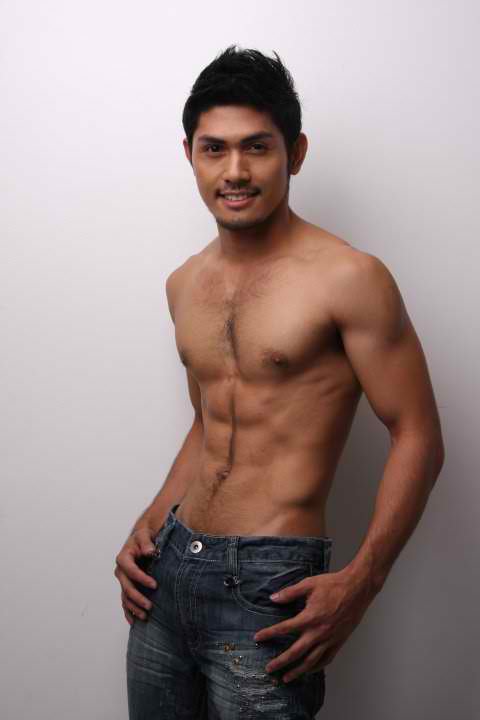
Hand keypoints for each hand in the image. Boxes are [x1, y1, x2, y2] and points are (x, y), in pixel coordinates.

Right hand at [114, 528, 157, 624]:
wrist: (141, 539)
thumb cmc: (143, 537)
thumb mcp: (144, 535)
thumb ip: (146, 543)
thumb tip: (149, 551)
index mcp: (124, 558)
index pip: (131, 571)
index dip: (142, 579)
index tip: (155, 585)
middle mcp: (121, 571)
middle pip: (127, 587)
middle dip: (137, 598)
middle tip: (150, 606)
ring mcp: (123, 580)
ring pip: (125, 597)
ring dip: (134, 608)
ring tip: (145, 617)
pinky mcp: (127, 586)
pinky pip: (125, 601)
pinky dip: (128, 612)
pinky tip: (134, 621)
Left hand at [253, 567, 375, 682]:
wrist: (357, 589)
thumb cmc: (333, 585)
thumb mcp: (309, 584)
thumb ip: (290, 593)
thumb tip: (273, 598)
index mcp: (309, 618)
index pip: (284, 629)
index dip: (269, 633)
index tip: (258, 638)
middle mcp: (319, 632)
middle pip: (296, 652)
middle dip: (280, 662)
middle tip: (269, 669)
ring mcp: (330, 639)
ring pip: (311, 661)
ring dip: (297, 671)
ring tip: (286, 678)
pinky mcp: (339, 642)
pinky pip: (326, 659)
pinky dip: (316, 667)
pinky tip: (309, 670)